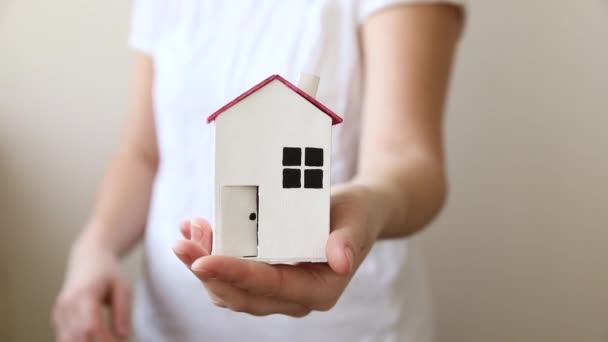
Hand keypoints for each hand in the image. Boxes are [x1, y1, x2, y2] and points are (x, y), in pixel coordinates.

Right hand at [52, 239, 130, 341]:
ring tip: (105, 340)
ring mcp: (59, 312)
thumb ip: (123, 310)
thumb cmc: (108, 271)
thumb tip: (123, 336)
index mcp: (84, 294)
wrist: (89, 257)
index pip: (91, 327)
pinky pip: (64, 338)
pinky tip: (93, 339)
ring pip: (67, 341)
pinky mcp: (56, 318)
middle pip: (78, 337)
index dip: (105, 341)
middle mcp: (67, 304)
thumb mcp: (122, 286)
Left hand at [172, 183, 385, 316]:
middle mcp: (295, 297)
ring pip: (229, 290)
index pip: (269, 286)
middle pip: (240, 295)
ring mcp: (278, 290)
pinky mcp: (266, 277)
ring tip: (189, 231)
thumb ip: (349, 241)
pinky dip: (211, 255)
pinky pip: (231, 275)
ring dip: (202, 263)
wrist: (357, 213)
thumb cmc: (358, 214)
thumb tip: (340, 262)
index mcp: (319, 290)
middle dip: (206, 272)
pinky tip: (199, 230)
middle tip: (181, 243)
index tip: (202, 259)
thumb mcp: (358, 220)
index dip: (234, 274)